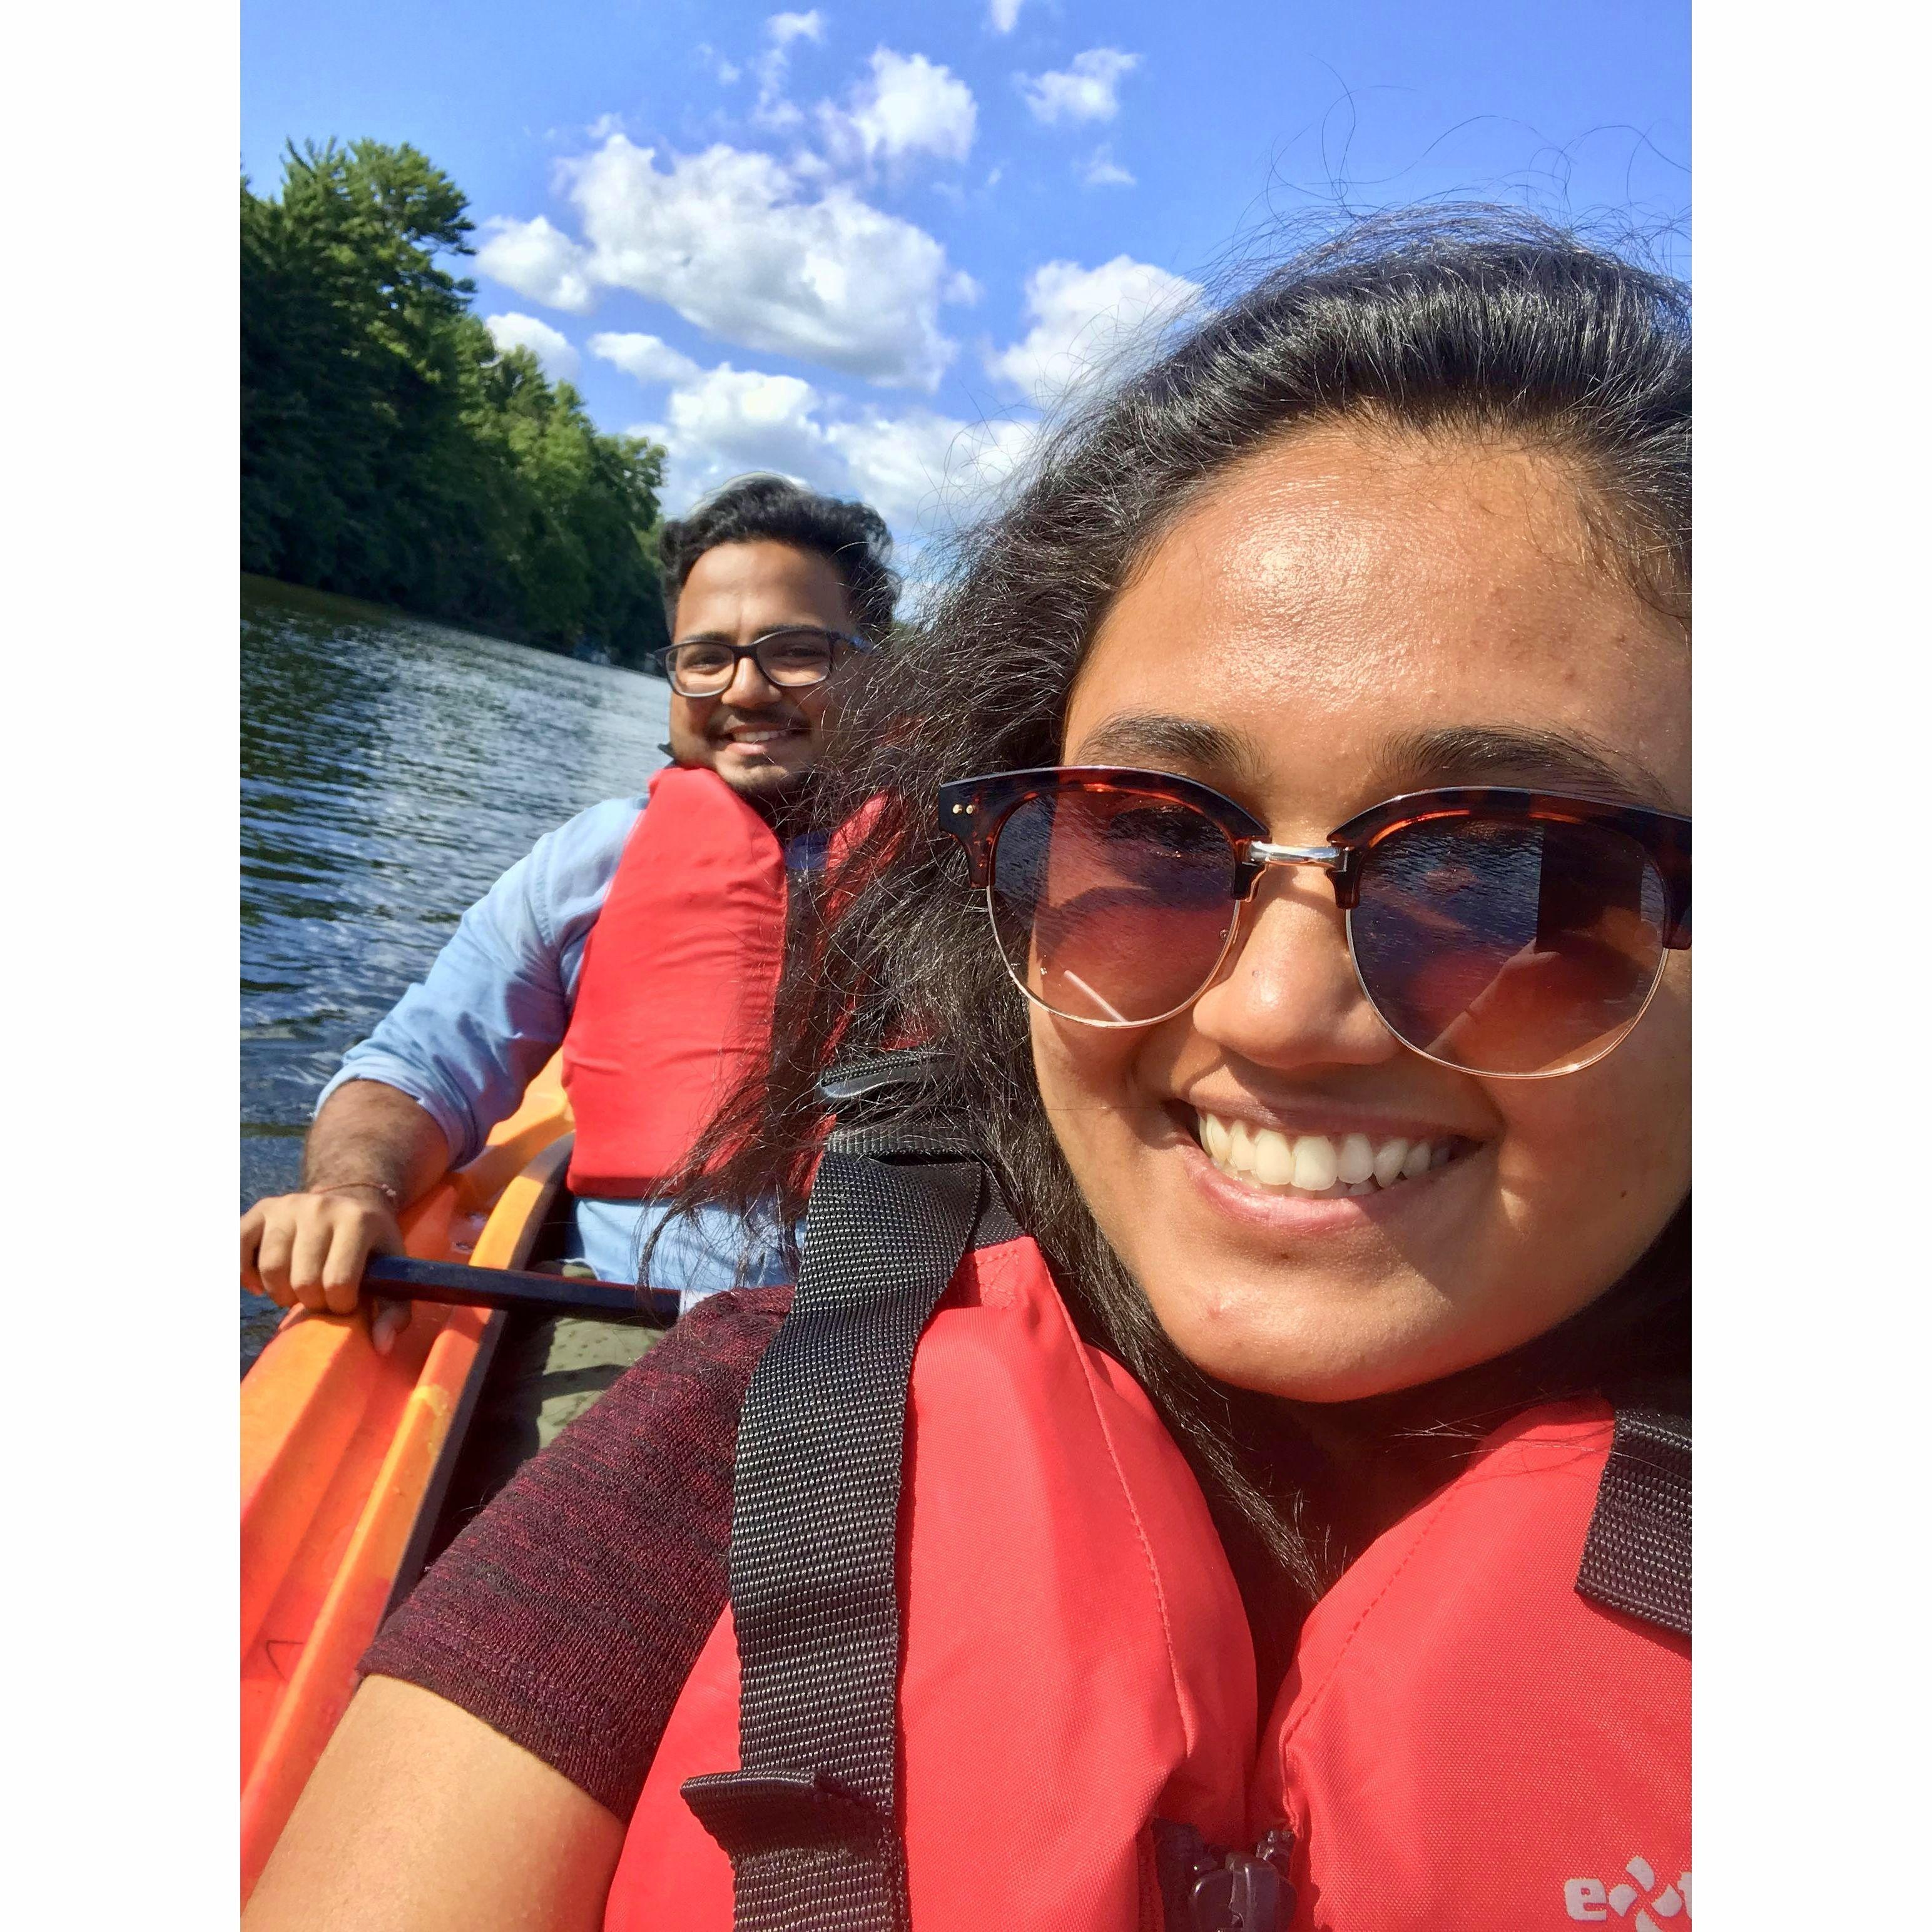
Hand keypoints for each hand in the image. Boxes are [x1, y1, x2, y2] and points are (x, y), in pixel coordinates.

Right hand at [240, 1187, 413, 1353]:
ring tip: (296, 1290)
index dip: (340, 1305)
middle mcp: (321, 1207)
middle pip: (303, 1280)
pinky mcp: (261, 1210)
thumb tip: (382, 1346)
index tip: (345, 1302)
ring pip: (271, 1268)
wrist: (350, 1204)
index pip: (338, 1282)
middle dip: (311, 1302)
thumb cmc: (372, 1249)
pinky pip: (239, 1249)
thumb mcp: (393, 1273)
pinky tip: (261, 1283)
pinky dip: (246, 1274)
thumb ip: (395, 1312)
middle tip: (319, 1298)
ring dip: (280, 1293)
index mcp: (359, 1220)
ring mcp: (288, 1205)